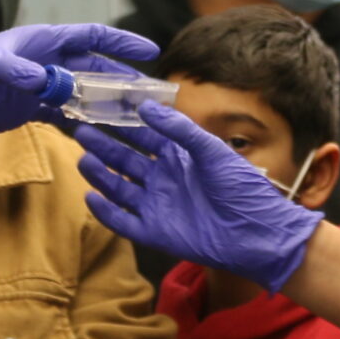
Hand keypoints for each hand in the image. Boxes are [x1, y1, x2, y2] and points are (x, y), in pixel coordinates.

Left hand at [0, 23, 157, 151]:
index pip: (88, 36)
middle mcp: (42, 61)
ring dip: (106, 103)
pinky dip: (82, 123)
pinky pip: (63, 115)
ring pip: (82, 92)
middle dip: (122, 78)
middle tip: (151, 96)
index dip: (120, 42)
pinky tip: (100, 136)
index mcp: (38, 41)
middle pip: (93, 66)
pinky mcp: (26, 110)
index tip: (149, 50)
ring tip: (134, 119)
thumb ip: (13, 71)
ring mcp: (36, 86)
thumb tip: (47, 81)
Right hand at [76, 99, 323, 292]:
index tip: (102, 108)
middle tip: (82, 131)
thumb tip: (146, 106)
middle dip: (104, 146)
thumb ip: (180, 129)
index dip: (123, 124)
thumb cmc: (242, 189)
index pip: (144, 136)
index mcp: (178, 157)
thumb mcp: (212, 150)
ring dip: (101, 175)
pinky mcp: (154, 232)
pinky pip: (123, 221)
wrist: (257, 233)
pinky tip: (91, 197)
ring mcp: (157, 206)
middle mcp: (163, 179)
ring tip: (84, 159)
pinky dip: (106, 211)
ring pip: (119, 188)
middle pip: (126, 160)